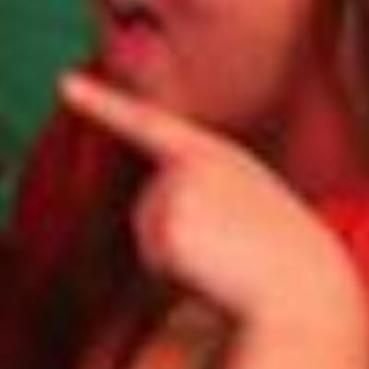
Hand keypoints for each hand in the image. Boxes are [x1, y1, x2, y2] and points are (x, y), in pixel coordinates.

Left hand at [61, 70, 362, 330]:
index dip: (101, 102)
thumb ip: (202, 199)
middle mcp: (192, 162)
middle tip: (229, 250)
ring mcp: (178, 191)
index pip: (149, 125)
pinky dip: (175, 276)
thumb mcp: (247, 208)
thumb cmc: (282, 258)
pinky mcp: (168, 225)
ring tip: (226, 257)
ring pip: (147, 235)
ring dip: (178, 258)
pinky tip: (212, 270)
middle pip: (146, 208)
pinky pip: (152, 260)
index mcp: (216, 153)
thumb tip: (169, 225)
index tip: (63, 84)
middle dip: (175, 239)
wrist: (305, 284)